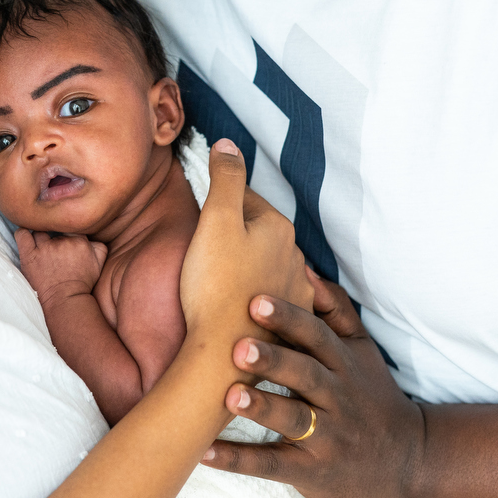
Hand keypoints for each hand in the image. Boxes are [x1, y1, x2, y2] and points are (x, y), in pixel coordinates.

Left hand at [15, 229, 107, 303]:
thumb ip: (99, 246)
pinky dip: (23, 233)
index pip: (70, 225)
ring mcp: (44, 248)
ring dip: (39, 236)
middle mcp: (62, 242)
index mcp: (80, 241)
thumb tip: (92, 236)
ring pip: (39, 230)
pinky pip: (22, 234)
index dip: (67, 231)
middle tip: (53, 248)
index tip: (64, 240)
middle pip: (54, 229)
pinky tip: (25, 237)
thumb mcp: (99, 264)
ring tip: (40, 246)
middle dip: (54, 236)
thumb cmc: (82, 284)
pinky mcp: (29, 256)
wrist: (65, 301)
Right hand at [179, 140, 310, 347]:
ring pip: (265, 265)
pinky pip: (271, 297)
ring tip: (218, 284)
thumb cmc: (215, 286)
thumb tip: (228, 143)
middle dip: (233, 237)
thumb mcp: (215, 220)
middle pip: (257, 233)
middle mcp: (296, 256)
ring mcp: (297, 292)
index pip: (244, 200)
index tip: (200, 228)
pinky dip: (255, 296)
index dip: (217, 209)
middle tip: (203, 257)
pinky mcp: (290, 322)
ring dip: (245, 268)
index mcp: (279, 227)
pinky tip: (237, 307)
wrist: (224, 354)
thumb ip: (224, 177)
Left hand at [200, 269, 425, 497]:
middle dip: (274, 360)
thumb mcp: (362, 350)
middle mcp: (336, 397)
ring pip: (293, 419)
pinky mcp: (312, 470)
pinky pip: (273, 465)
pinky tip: (207, 452)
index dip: (289, 319)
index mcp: (343, 363)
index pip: (316, 336)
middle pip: (305, 374)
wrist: (407, 462)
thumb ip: (335, 309)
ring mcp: (325, 436)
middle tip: (238, 347)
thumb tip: (303, 266)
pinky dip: (240, 461)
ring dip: (261, 407)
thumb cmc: (370, 395)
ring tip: (229, 394)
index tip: (256, 300)